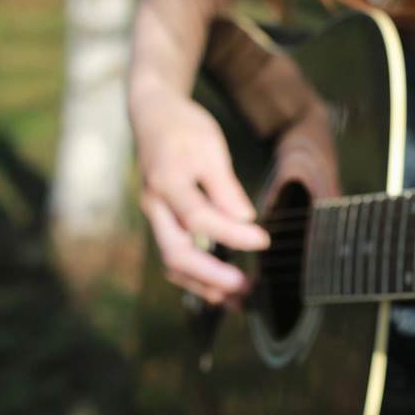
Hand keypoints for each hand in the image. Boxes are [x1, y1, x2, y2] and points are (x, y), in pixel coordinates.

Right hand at [135, 91, 269, 304]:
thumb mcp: (210, 148)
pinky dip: (196, 275)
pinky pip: (174, 255)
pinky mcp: (162, 221)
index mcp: (167, 182)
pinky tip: (220, 285)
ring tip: (238, 299)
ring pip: (173, 262)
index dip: (232, 235)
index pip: (199, 218)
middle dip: (212, 276)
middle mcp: (155, 205)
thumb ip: (224, 187)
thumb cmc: (185, 128)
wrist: (152, 114)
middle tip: (247, 288)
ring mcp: (155, 216)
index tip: (263, 241)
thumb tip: (245, 220)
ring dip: (204, 284)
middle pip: (176, 253)